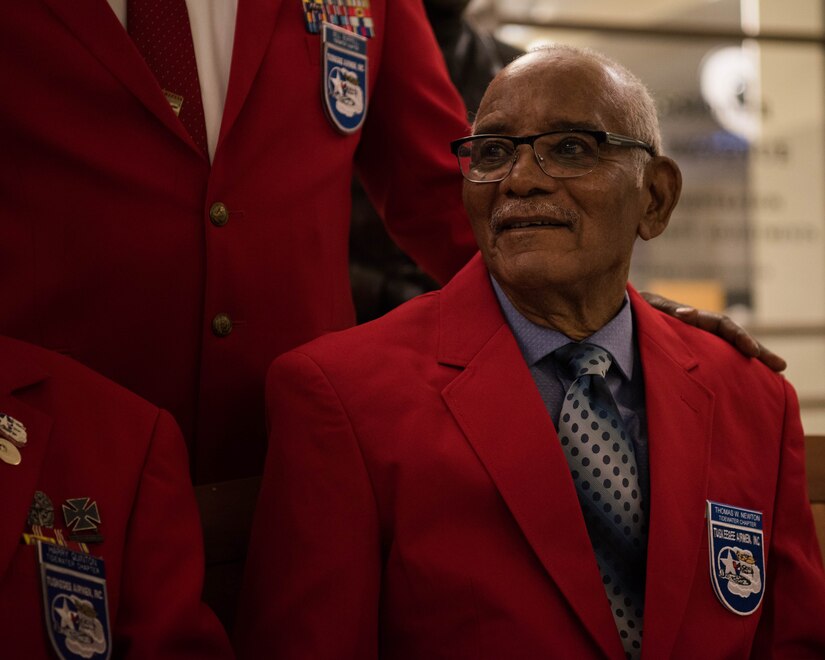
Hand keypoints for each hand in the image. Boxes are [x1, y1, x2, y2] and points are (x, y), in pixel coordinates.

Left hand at [640, 291, 786, 372]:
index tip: (752, 351)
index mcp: (690, 318)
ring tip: (774, 379)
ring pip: (725, 353)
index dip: (738, 336)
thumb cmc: (631, 312)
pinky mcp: (687, 360)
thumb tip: (687, 314)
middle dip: (756, 352)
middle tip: (780, 366)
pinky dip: (728, 373)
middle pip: (732, 340)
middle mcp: (696, 331)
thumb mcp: (647, 308)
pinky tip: (744, 386)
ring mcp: (693, 345)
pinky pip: (711, 366)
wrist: (616, 318)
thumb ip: (665, 310)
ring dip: (748, 364)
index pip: (721, 325)